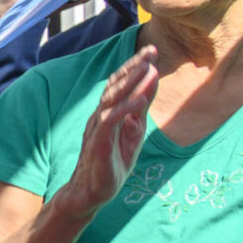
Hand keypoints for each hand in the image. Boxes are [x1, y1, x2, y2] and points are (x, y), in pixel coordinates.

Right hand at [61, 48, 159, 215]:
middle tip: (150, 50)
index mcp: (108, 113)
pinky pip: (110, 121)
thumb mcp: (133, 132)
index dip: (133, 67)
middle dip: (132, 67)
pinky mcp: (97, 143)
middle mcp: (100, 116)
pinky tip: (139, 100)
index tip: (150, 51)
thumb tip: (150, 83)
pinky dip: (125, 109)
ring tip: (147, 68)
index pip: (119, 85)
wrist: (91, 192)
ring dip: (130, 83)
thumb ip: (140, 109)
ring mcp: (97, 129)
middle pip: (115, 86)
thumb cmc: (111, 163)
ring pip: (111, 100)